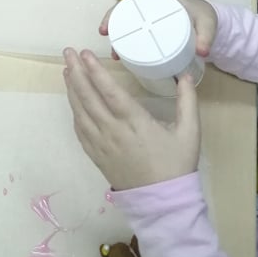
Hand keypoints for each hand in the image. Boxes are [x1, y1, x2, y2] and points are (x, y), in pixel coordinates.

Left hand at [63, 47, 200, 190]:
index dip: (95, 70)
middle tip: (67, 53)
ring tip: (67, 70)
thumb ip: (187, 101)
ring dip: (72, 89)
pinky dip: (74, 112)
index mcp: (135, 122)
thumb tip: (185, 74)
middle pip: (88, 97)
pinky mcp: (96, 155)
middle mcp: (113, 130)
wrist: (163, 203)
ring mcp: (101, 144)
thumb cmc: (176, 165)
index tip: (84, 53)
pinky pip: (80, 130)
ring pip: (80, 112)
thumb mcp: (190, 133)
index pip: (109, 90)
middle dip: (76, 72)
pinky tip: (73, 100)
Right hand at [101, 0, 217, 57]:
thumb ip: (206, 36)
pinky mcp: (147, 30)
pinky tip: (120, 56)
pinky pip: (132, 33)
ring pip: (125, 20)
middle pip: (125, 5)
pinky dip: (124, 44)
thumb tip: (202, 51)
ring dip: (115, 33)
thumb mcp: (207, 24)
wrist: (205, 28)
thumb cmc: (203, 17)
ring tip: (112, 50)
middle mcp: (150, 4)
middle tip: (104, 30)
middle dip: (112, 15)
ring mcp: (147, 18)